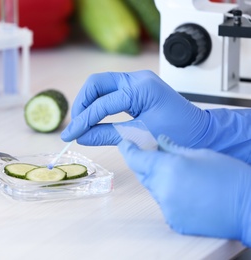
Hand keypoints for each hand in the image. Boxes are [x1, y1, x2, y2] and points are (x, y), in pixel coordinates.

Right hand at [60, 70, 250, 162]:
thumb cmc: (178, 134)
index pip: (102, 103)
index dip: (83, 121)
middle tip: (74, 126)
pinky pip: (110, 91)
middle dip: (82, 104)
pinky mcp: (136, 87)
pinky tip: (93, 118)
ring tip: (81, 123)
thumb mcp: (140, 137)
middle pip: (96, 83)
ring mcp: (137, 80)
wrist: (201, 131)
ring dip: (88, 103)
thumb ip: (107, 135)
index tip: (70, 135)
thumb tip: (81, 137)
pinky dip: (99, 104)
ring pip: (101, 85)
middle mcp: (137, 78)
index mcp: (140, 88)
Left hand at [118, 135, 250, 245]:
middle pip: (143, 174)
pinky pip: (164, 204)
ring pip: (154, 189)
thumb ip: (174, 149)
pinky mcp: (173, 220)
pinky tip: (189, 194)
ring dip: (161, 181)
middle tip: (159, 158)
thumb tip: (160, 142)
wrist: (249, 207)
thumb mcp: (201, 154)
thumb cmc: (230, 177)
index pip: (135, 158)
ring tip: (184, 178)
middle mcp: (163, 188)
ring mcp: (167, 207)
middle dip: (147, 164)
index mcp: (168, 168)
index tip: (125, 144)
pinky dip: (170, 197)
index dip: (128, 150)